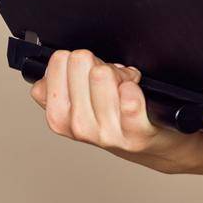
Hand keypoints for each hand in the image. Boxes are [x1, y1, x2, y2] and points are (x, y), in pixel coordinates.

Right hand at [29, 48, 199, 172]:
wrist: (149, 144)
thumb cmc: (115, 117)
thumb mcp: (78, 103)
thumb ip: (58, 85)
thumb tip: (52, 66)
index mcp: (59, 116)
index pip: (58, 61)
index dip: (76, 58)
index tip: (87, 70)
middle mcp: (79, 126)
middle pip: (82, 62)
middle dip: (98, 62)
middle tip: (110, 77)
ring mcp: (106, 133)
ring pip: (102, 75)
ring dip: (120, 73)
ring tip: (126, 84)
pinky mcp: (135, 134)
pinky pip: (129, 102)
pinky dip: (133, 89)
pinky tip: (134, 90)